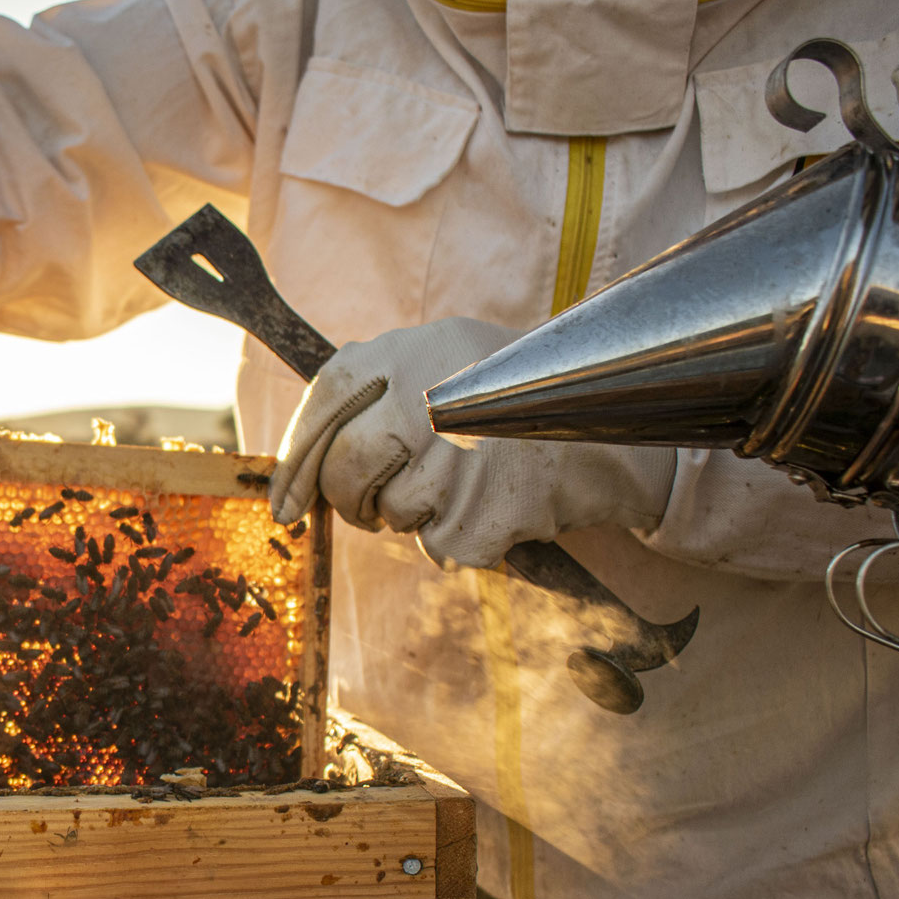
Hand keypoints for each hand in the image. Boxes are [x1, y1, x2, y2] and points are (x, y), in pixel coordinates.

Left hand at [268, 317, 676, 569]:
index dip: (294, 462)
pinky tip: (492, 507)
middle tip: (371, 506)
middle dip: (350, 500)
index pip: (322, 404)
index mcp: (407, 351)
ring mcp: (456, 457)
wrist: (612, 429)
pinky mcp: (483, 511)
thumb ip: (376, 391)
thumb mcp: (443, 360)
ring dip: (416, 517)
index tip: (285, 505)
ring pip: (393, 513)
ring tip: (463, 486)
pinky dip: (458, 540)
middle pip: (346, 468)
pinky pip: (438, 546)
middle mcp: (425, 398)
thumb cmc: (514, 399)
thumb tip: (301, 465)